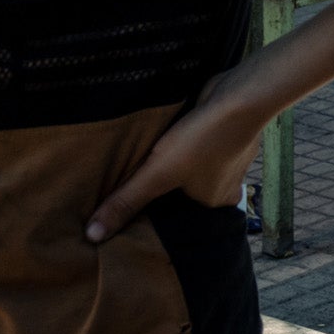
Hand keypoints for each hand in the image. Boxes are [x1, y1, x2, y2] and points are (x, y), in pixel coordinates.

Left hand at [87, 76, 258, 241]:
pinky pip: (206, 142)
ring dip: (183, 160)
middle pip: (192, 191)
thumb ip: (125, 203)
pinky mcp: (229, 131)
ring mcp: (232, 156)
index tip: (143, 207)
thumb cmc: (202, 141)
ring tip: (157, 156)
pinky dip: (194, 139)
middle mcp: (229, 184)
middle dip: (172, 186)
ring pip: (200, 165)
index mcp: (217, 203)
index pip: (186, 216)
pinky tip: (179, 132)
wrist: (240, 96)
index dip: (164, 213)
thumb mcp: (157, 175)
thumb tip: (92, 237)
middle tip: (145, 182)